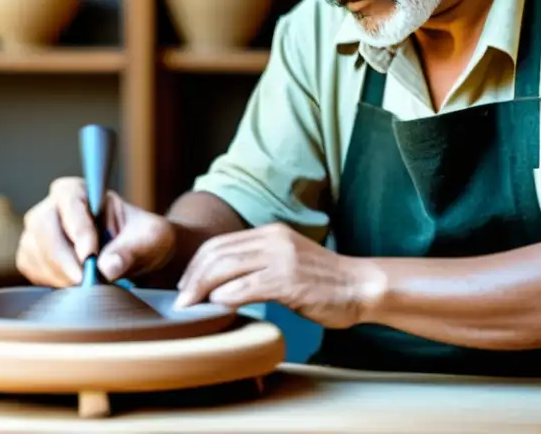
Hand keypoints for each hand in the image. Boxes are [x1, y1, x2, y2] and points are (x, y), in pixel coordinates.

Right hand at [16, 176, 175, 286]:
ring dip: (58, 274)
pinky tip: (73, 286)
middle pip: (42, 226)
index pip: (70, 201)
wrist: (138, 254)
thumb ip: (132, 249)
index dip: (77, 228)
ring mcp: (39, 232)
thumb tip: (107, 266)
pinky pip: (32, 268)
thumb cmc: (143, 237)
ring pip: (34, 250)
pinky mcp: (34, 256)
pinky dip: (51, 281)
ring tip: (87, 285)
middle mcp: (54, 207)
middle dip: (62, 258)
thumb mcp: (151, 238)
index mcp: (81, 190)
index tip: (89, 254)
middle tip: (84, 281)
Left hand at [173, 223, 384, 328]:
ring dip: (201, 289)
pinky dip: (225, 297)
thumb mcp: (287, 259)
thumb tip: (222, 283)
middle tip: (181, 300)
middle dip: (192, 278)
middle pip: (217, 254)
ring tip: (191, 307)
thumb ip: (259, 263)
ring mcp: (281, 259)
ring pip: (226, 268)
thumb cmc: (323, 281)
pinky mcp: (289, 281)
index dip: (196, 264)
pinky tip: (217, 307)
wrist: (360, 286)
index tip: (185, 285)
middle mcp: (273, 239)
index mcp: (270, 232)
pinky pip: (246, 287)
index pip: (220, 243)